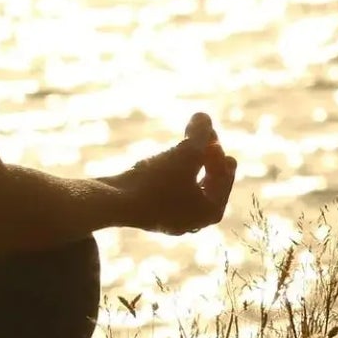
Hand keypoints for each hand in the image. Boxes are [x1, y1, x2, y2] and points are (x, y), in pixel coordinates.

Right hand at [109, 113, 236, 235]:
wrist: (113, 203)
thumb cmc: (157, 181)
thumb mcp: (185, 153)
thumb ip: (200, 134)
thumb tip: (204, 116)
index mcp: (211, 211)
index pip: (224, 175)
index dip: (217, 149)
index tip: (208, 130)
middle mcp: (194, 221)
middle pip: (207, 183)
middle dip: (206, 157)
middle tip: (204, 136)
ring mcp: (171, 220)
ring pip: (187, 187)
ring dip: (187, 164)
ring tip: (181, 146)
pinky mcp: (150, 214)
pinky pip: (168, 191)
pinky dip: (169, 174)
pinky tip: (159, 162)